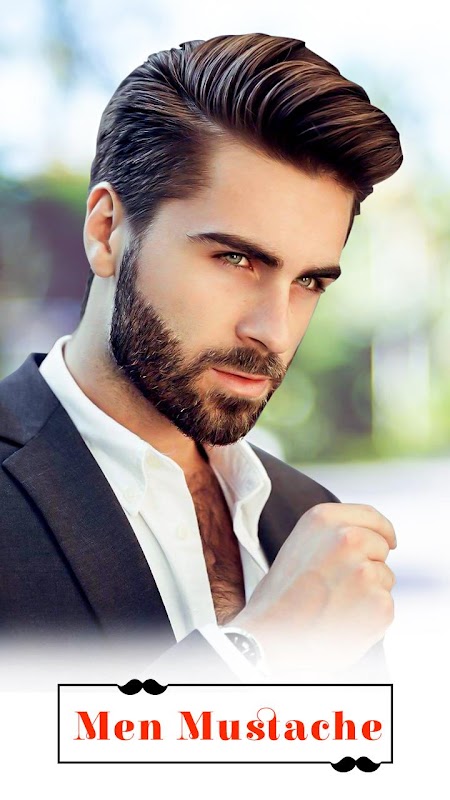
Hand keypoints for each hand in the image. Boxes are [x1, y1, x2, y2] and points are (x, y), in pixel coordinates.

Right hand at [232, 503, 395, 672]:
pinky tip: (343, 620)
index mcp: (324, 518)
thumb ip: (334, 533)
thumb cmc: (283, 594)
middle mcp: (348, 538)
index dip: (381, 530)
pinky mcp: (379, 603)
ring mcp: (366, 571)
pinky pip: (385, 605)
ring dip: (369, 591)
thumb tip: (369, 535)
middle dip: (371, 562)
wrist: (270, 634)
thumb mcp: (301, 543)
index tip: (387, 541)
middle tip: (339, 585)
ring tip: (335, 604)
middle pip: (381, 545)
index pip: (371, 515)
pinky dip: (371, 616)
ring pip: (385, 577)